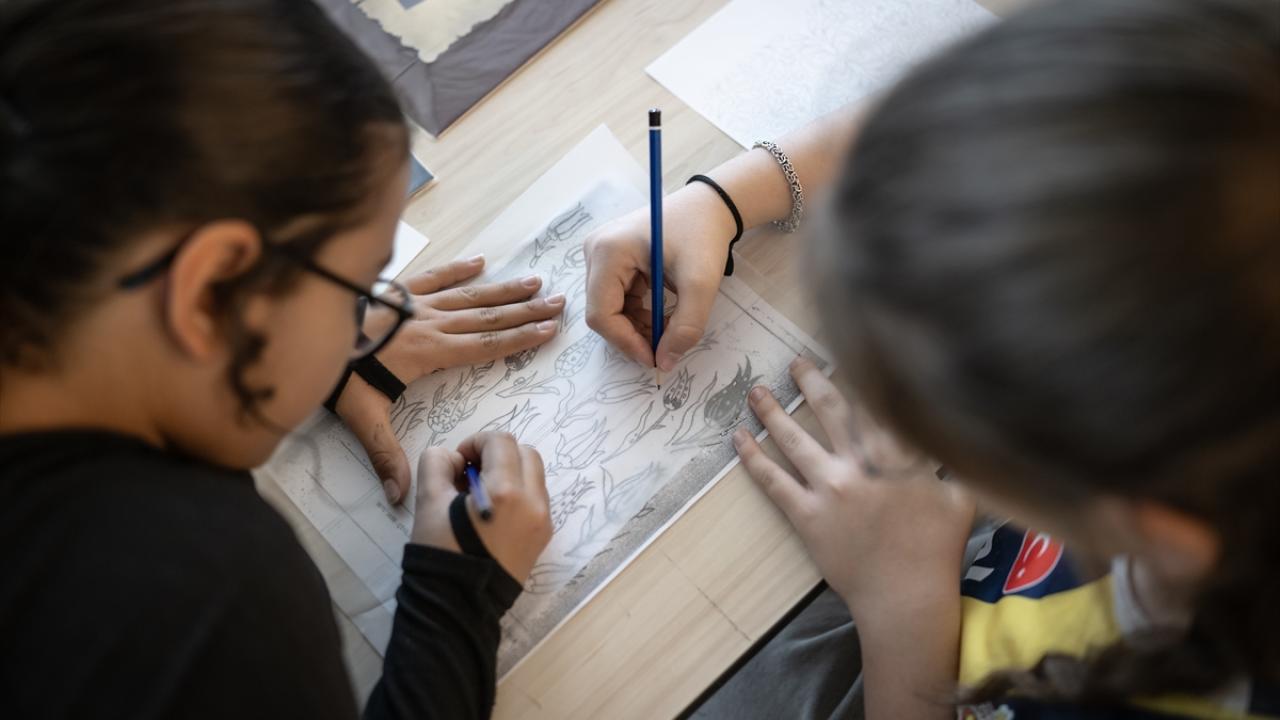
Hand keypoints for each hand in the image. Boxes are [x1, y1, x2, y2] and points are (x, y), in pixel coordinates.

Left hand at [336, 256, 563, 503]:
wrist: (305, 331)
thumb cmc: (336, 376)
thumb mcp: (361, 418)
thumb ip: (384, 455)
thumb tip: (399, 497)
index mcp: (430, 353)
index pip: (486, 346)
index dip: (520, 339)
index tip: (549, 330)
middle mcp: (430, 324)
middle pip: (488, 317)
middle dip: (526, 311)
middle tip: (558, 301)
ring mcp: (415, 304)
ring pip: (469, 295)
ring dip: (503, 290)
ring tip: (534, 282)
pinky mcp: (398, 291)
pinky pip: (434, 276)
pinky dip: (458, 269)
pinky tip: (480, 262)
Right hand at [409, 432, 551, 583]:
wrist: (457, 606)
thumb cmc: (441, 553)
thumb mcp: (428, 501)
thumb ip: (437, 464)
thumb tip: (454, 458)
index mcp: (506, 492)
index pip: (501, 442)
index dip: (476, 441)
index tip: (459, 460)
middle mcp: (533, 503)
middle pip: (526, 453)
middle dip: (498, 453)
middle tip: (471, 472)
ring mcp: (542, 522)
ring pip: (534, 476)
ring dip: (510, 472)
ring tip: (480, 493)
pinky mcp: (543, 538)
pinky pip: (536, 500)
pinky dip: (518, 493)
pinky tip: (492, 512)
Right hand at [584, 182, 735, 370]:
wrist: (709, 206)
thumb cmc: (703, 236)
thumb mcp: (701, 284)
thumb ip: (686, 327)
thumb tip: (665, 362)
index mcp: (608, 251)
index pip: (602, 313)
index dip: (626, 342)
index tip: (655, 359)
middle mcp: (595, 251)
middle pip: (602, 312)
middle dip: (632, 335)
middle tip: (664, 349)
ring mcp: (600, 255)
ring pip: (609, 308)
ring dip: (636, 327)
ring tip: (667, 329)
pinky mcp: (611, 260)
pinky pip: (617, 299)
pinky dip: (638, 314)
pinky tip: (660, 315)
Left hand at [733, 358, 974, 616]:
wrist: (905, 595)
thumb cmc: (937, 548)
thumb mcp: (960, 495)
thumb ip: (952, 459)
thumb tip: (956, 427)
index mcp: (899, 454)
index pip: (874, 401)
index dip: (858, 373)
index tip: (843, 349)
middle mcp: (860, 463)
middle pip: (831, 409)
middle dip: (810, 380)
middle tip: (795, 363)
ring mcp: (830, 488)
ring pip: (794, 439)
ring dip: (772, 412)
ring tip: (756, 392)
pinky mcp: (807, 515)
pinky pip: (773, 480)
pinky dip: (753, 458)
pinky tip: (738, 438)